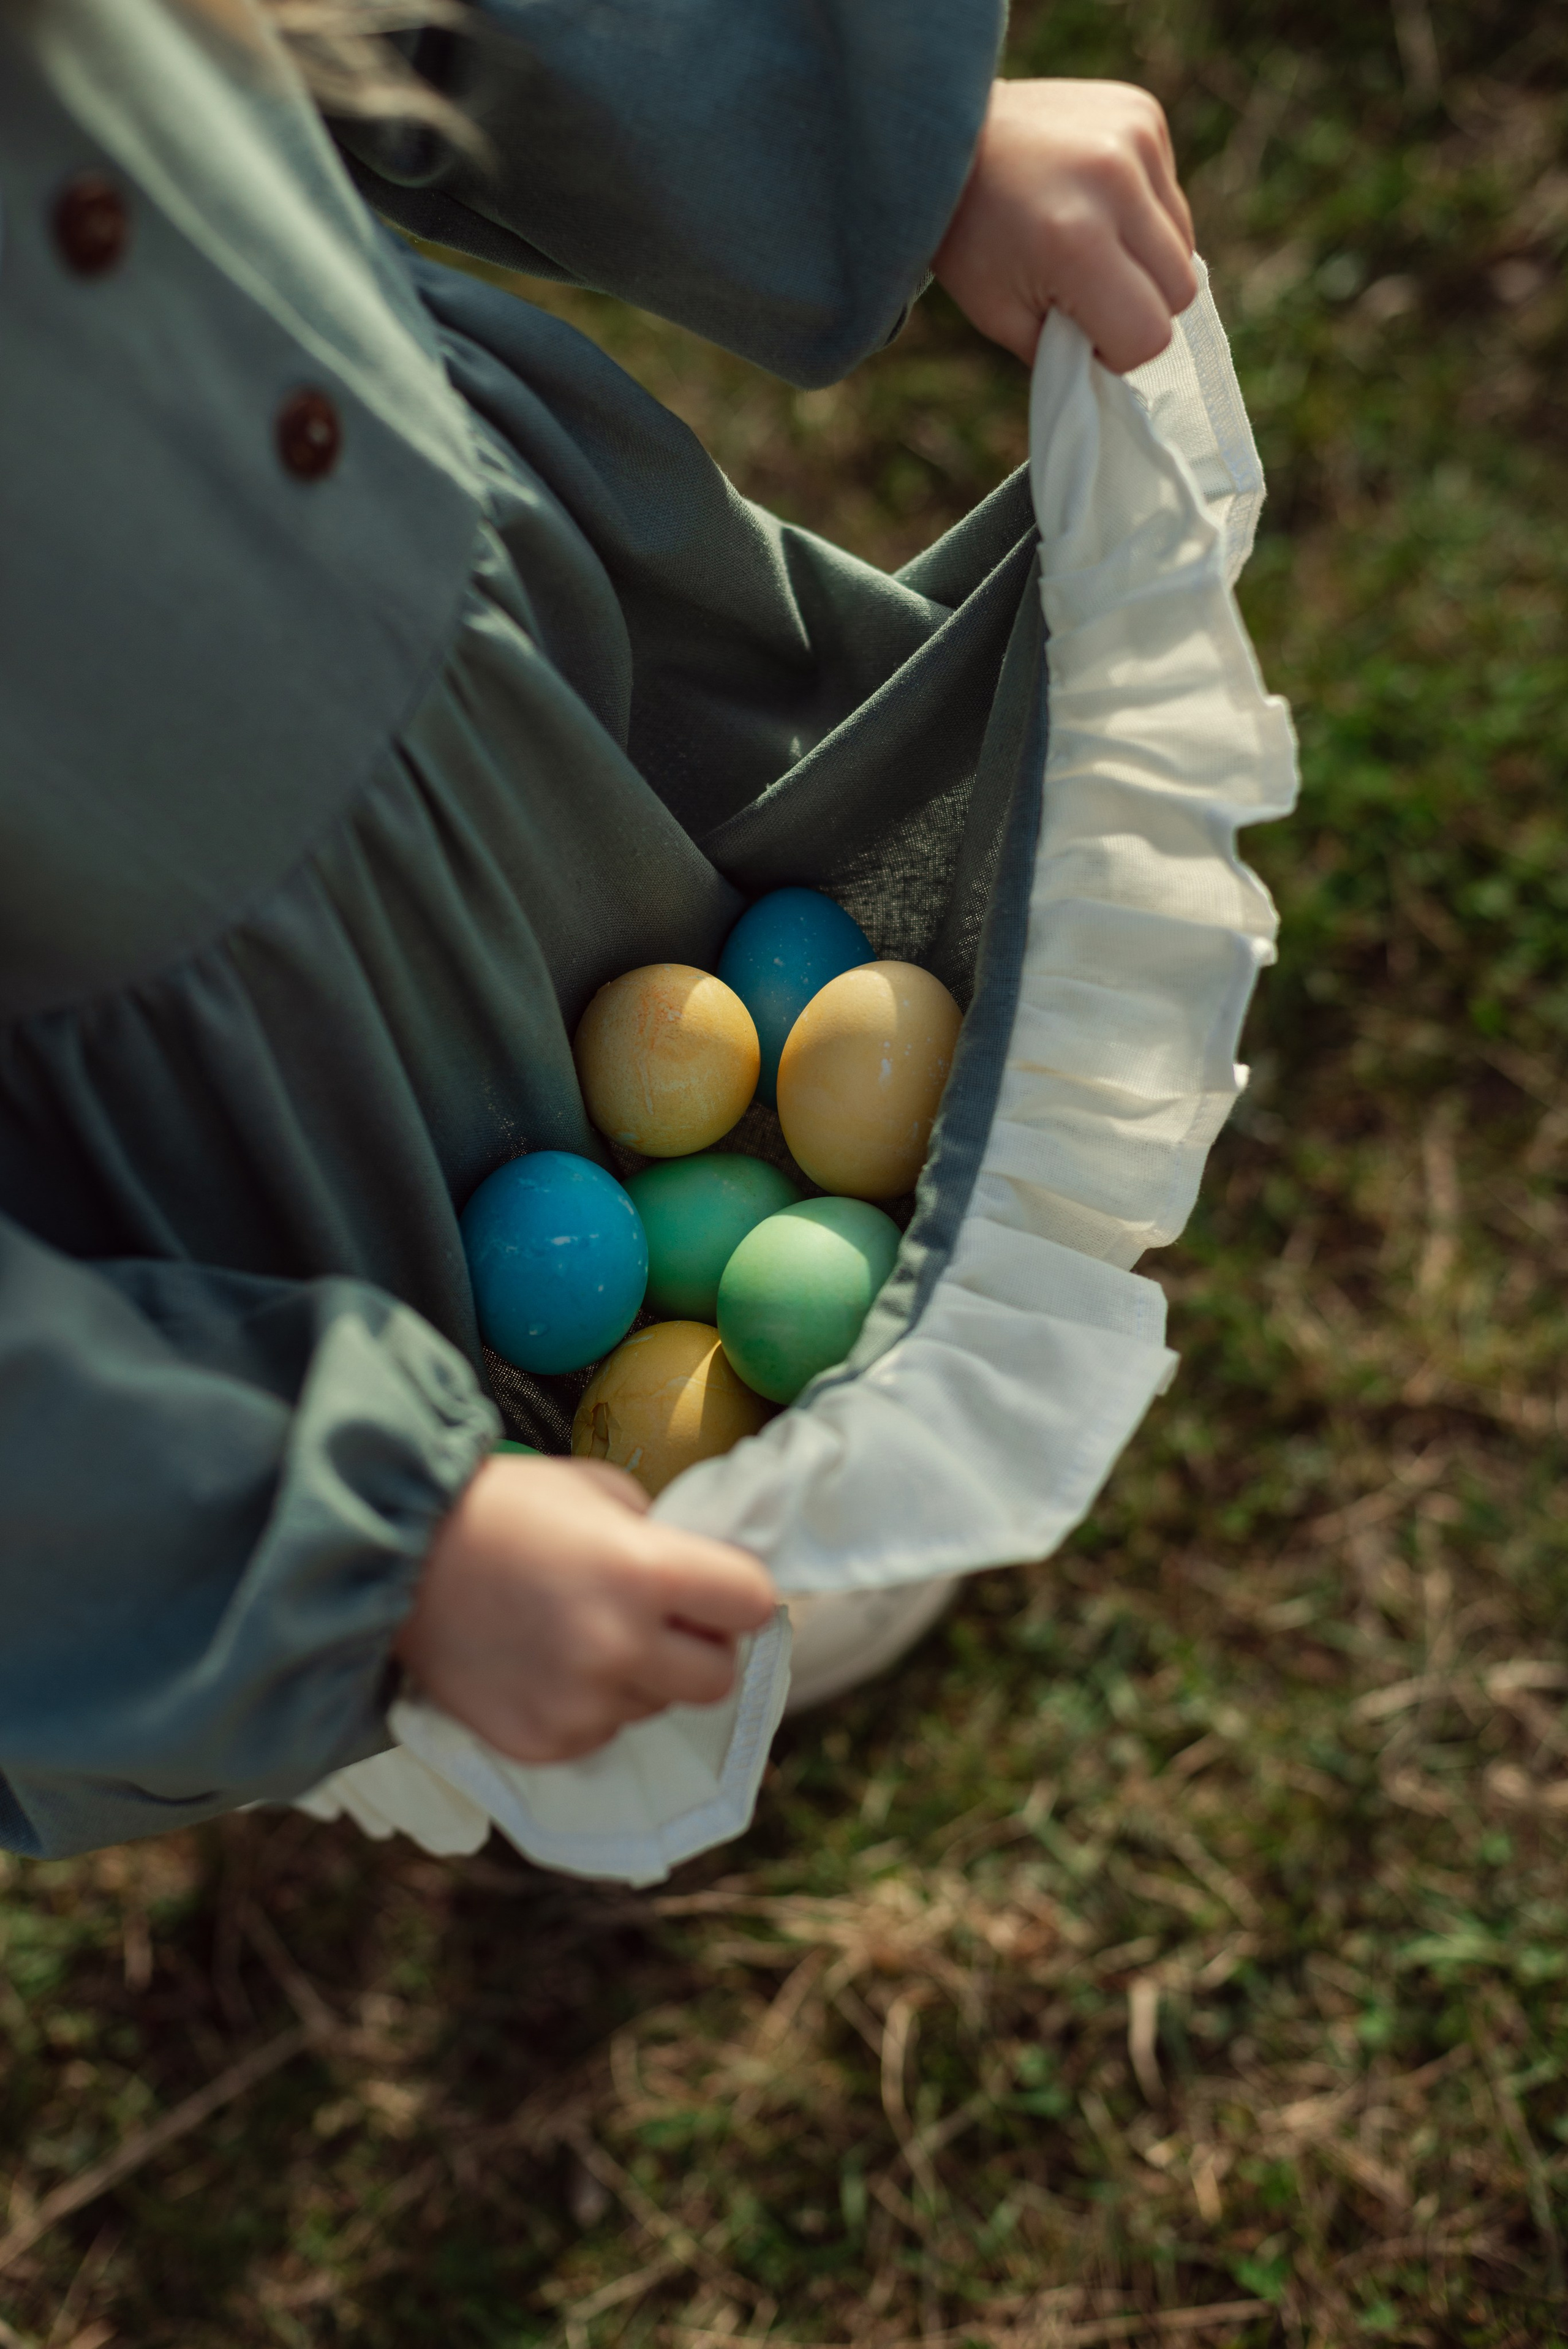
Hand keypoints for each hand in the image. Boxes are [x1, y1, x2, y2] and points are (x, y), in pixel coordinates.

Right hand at [394, 1454, 776, 1763]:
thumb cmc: (503, 1508)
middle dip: (700, 1648)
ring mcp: (580, 1705)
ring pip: (656, 1707)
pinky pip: (601, 1734)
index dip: (738, 1594)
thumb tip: (706, 1579)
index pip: (754, 1603)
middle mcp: (620, 1647)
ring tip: (578, 1633)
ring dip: (638, 1677)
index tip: (716, 1590)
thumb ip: (663, 1537)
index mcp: (645, 1571)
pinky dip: (587, 1707)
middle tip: (659, 1621)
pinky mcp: (542, 1744)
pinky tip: (544, 1665)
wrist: (394, 1560)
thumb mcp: (598, 1490)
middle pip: (717, 1678)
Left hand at [934, 78, 1196, 373]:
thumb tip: (1116, 366)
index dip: (1118, 350)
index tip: (1080, 332)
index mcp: (1076, 241)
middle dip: (1137, 307)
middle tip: (1083, 290)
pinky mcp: (1143, 112)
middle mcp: (1116, 181)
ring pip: (1184, 244)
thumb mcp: (1002, 317)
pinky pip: (1171, 197)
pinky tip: (1094, 199)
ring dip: (1145, 260)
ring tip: (1087, 239)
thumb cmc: (969, 239)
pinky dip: (1142, 213)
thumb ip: (1067, 353)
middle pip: (1180, 290)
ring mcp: (1135, 137)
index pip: (1150, 334)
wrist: (945, 136)